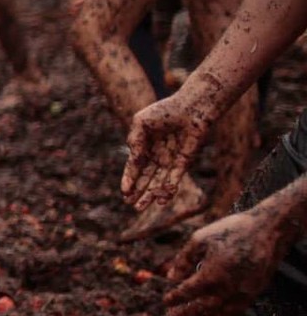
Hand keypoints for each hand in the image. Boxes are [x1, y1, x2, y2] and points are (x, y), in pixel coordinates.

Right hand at [123, 92, 214, 207]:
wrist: (191, 107)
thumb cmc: (164, 111)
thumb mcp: (140, 123)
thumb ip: (134, 142)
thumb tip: (132, 162)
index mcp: (145, 145)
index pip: (135, 166)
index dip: (129, 179)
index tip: (124, 192)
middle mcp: (158, 154)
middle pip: (146, 177)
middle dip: (139, 191)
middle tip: (131, 205)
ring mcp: (171, 159)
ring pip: (159, 181)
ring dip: (151, 195)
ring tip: (141, 207)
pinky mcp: (185, 161)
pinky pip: (175, 178)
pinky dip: (168, 190)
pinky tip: (162, 200)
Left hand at [163, 211, 285, 315]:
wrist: (268, 230)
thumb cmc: (231, 230)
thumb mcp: (200, 239)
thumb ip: (184, 259)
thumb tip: (171, 276)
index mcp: (212, 273)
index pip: (188, 292)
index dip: (175, 298)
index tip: (166, 301)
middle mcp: (228, 287)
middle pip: (204, 308)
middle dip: (188, 315)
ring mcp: (244, 292)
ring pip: (223, 315)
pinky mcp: (255, 292)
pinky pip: (239, 311)